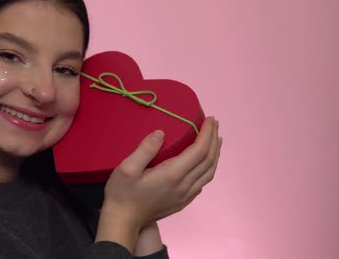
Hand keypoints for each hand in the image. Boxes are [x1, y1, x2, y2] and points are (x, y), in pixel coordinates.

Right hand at [96, 116, 220, 248]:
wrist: (123, 220)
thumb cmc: (122, 193)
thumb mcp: (127, 168)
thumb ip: (145, 149)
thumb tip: (161, 133)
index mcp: (172, 175)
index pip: (199, 151)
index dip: (207, 133)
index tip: (209, 119)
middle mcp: (184, 185)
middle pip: (208, 160)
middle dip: (213, 139)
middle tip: (214, 123)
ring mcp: (185, 195)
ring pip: (209, 172)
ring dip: (215, 153)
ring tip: (216, 139)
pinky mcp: (183, 201)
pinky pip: (203, 182)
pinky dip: (209, 167)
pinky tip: (206, 162)